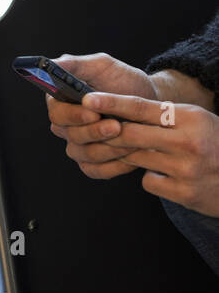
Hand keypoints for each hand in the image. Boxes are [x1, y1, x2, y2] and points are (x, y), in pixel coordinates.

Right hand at [45, 54, 156, 180]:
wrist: (152, 102)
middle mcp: (65, 125)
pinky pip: (96, 170)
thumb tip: (51, 65)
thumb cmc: (124, 81)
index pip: (56, 113)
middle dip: (93, 131)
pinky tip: (131, 153)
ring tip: (131, 139)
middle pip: (69, 135)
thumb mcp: (101, 65)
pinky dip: (114, 164)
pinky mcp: (93, 163)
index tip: (92, 112)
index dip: (73, 115)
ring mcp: (78, 145)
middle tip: (116, 126)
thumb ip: (75, 64)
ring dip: (108, 148)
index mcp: (61, 101)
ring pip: (84, 154)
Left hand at [83, 92, 218, 215]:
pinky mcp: (184, 193)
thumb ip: (162, 116)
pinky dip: (151, 178)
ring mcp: (186, 170)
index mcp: (191, 118)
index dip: (112, 103)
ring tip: (153, 152)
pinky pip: (148, 181)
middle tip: (95, 129)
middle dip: (109, 133)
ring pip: (136, 158)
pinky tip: (170, 176)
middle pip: (131, 135)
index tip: (87, 99)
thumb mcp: (196, 120)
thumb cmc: (214, 143)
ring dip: (132, 155)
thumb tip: (116, 112)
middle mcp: (189, 143)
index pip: (143, 107)